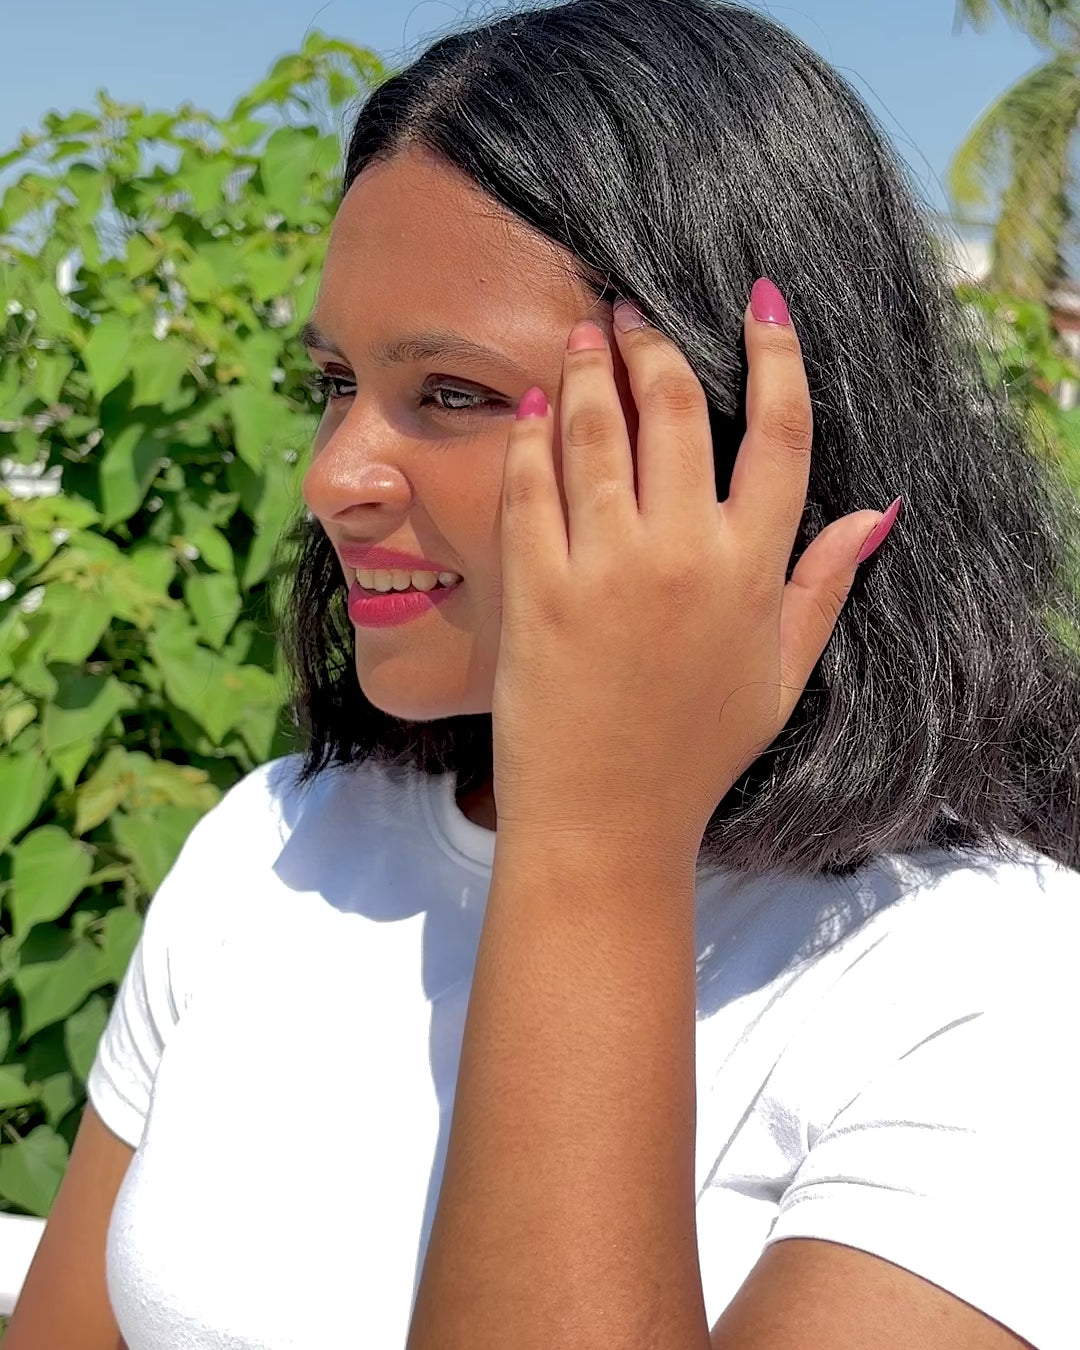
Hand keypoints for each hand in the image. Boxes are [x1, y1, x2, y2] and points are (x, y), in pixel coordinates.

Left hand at [492, 280, 897, 854]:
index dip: (776, 354)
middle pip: (677, 407)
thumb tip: (877, 513)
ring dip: (588, 366)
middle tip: (633, 311)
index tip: (760, 303)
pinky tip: (528, 404)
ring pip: (597, 429)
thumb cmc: (698, 752)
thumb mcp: (781, 676)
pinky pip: (531, 484)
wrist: (606, 817)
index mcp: (751, 570)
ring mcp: (605, 566)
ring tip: (582, 331)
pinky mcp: (537, 586)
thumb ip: (823, 587)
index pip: (780, 433)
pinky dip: (529, 433)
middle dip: (655, 342)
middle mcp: (683, 553)